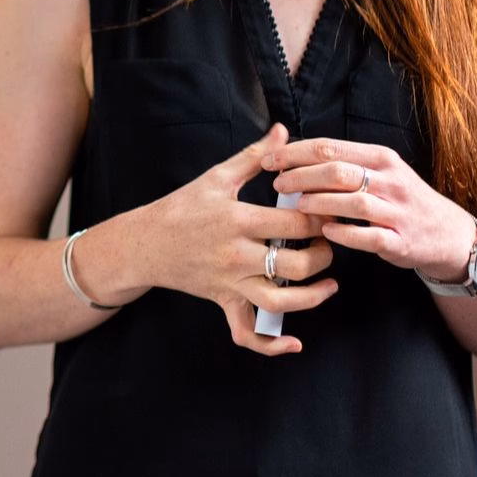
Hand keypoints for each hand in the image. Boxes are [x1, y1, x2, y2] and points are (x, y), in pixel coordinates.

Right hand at [141, 124, 337, 354]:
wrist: (144, 243)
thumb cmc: (181, 207)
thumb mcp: (216, 177)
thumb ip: (254, 156)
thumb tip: (282, 131)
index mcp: (237, 220)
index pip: (296, 224)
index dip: (322, 219)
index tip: (332, 211)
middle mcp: (236, 255)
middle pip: (297, 265)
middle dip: (324, 255)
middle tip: (329, 243)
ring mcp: (230, 283)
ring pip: (281, 302)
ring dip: (313, 297)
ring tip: (329, 283)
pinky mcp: (224, 302)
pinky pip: (247, 333)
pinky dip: (271, 345)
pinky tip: (294, 342)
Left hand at [263, 138, 476, 280]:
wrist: (447, 233)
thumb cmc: (401, 199)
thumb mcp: (380, 172)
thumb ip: (343, 163)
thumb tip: (293, 155)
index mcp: (381, 158)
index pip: (330, 148)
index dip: (295, 152)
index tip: (269, 160)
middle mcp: (391, 180)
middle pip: (338, 171)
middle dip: (301, 176)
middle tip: (278, 183)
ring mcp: (397, 211)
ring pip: (353, 201)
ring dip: (319, 202)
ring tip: (296, 206)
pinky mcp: (400, 240)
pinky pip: (369, 236)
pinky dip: (344, 233)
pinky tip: (325, 231)